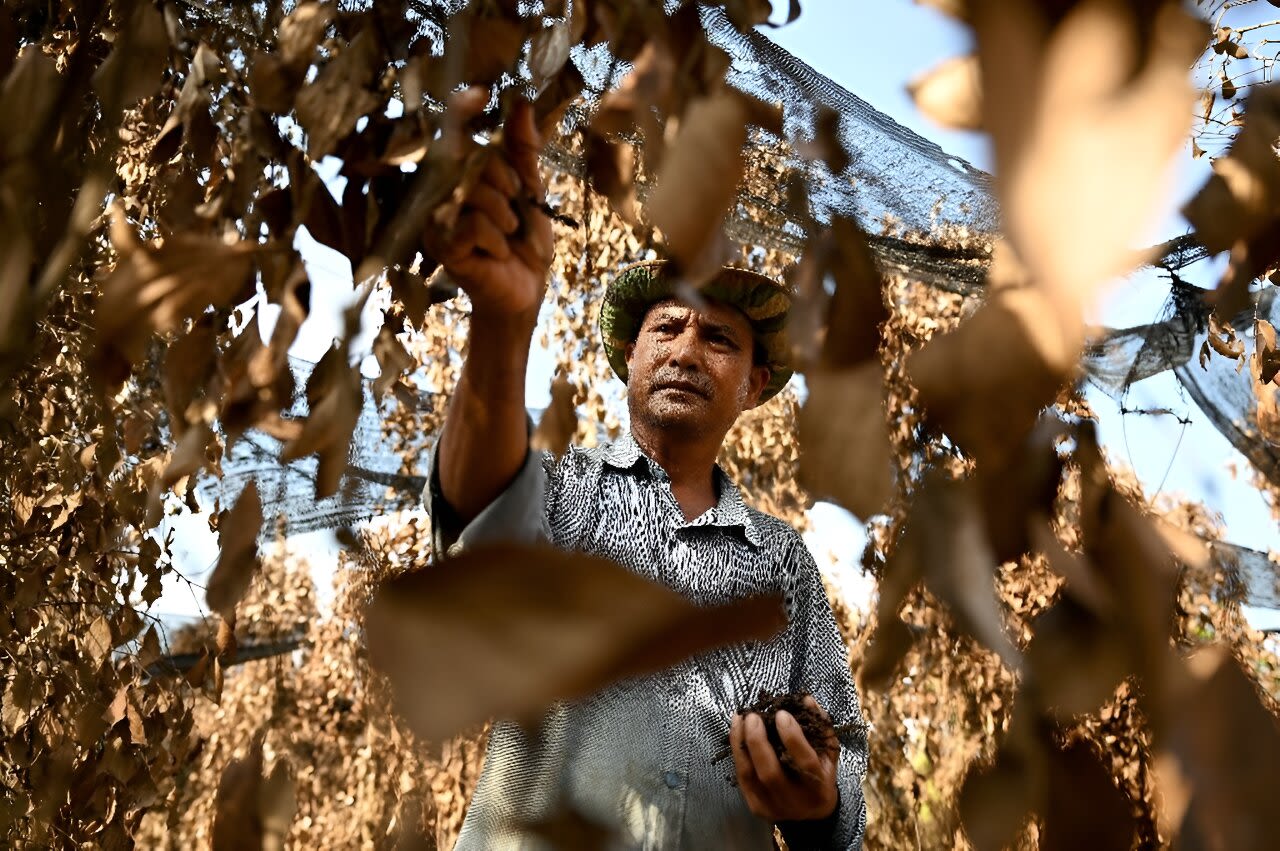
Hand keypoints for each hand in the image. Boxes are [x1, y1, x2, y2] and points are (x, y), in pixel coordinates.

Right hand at [436, 87, 553, 323]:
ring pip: (474, 191)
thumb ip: (523, 150)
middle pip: (472, 159)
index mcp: (463, 173)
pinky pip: (473, 223)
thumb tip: (522, 103)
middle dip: (506, 182)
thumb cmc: (524, 242)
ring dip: (504, 214)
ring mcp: (438, 218)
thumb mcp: (531, 191)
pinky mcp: (441, 245)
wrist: (525, 291)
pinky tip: (497, 254)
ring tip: (509, 235)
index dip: (462, 111)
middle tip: (516, 209)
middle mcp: (443, 191)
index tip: (480, 95)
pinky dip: (496, 239)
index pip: (455, 132)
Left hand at [730, 696, 838, 822]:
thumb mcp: (828, 753)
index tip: (781, 713)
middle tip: (753, 716)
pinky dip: (737, 752)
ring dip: (741, 743)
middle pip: (770, 772)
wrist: (810, 815)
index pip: (804, 762)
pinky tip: (736, 731)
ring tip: (740, 718)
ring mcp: (772, 806)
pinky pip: (741, 776)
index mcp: (818, 788)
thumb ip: (821, 725)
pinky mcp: (755, 806)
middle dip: (758, 741)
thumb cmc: (820, 776)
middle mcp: (794, 801)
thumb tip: (806, 699)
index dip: (792, 737)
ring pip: (749, 775)